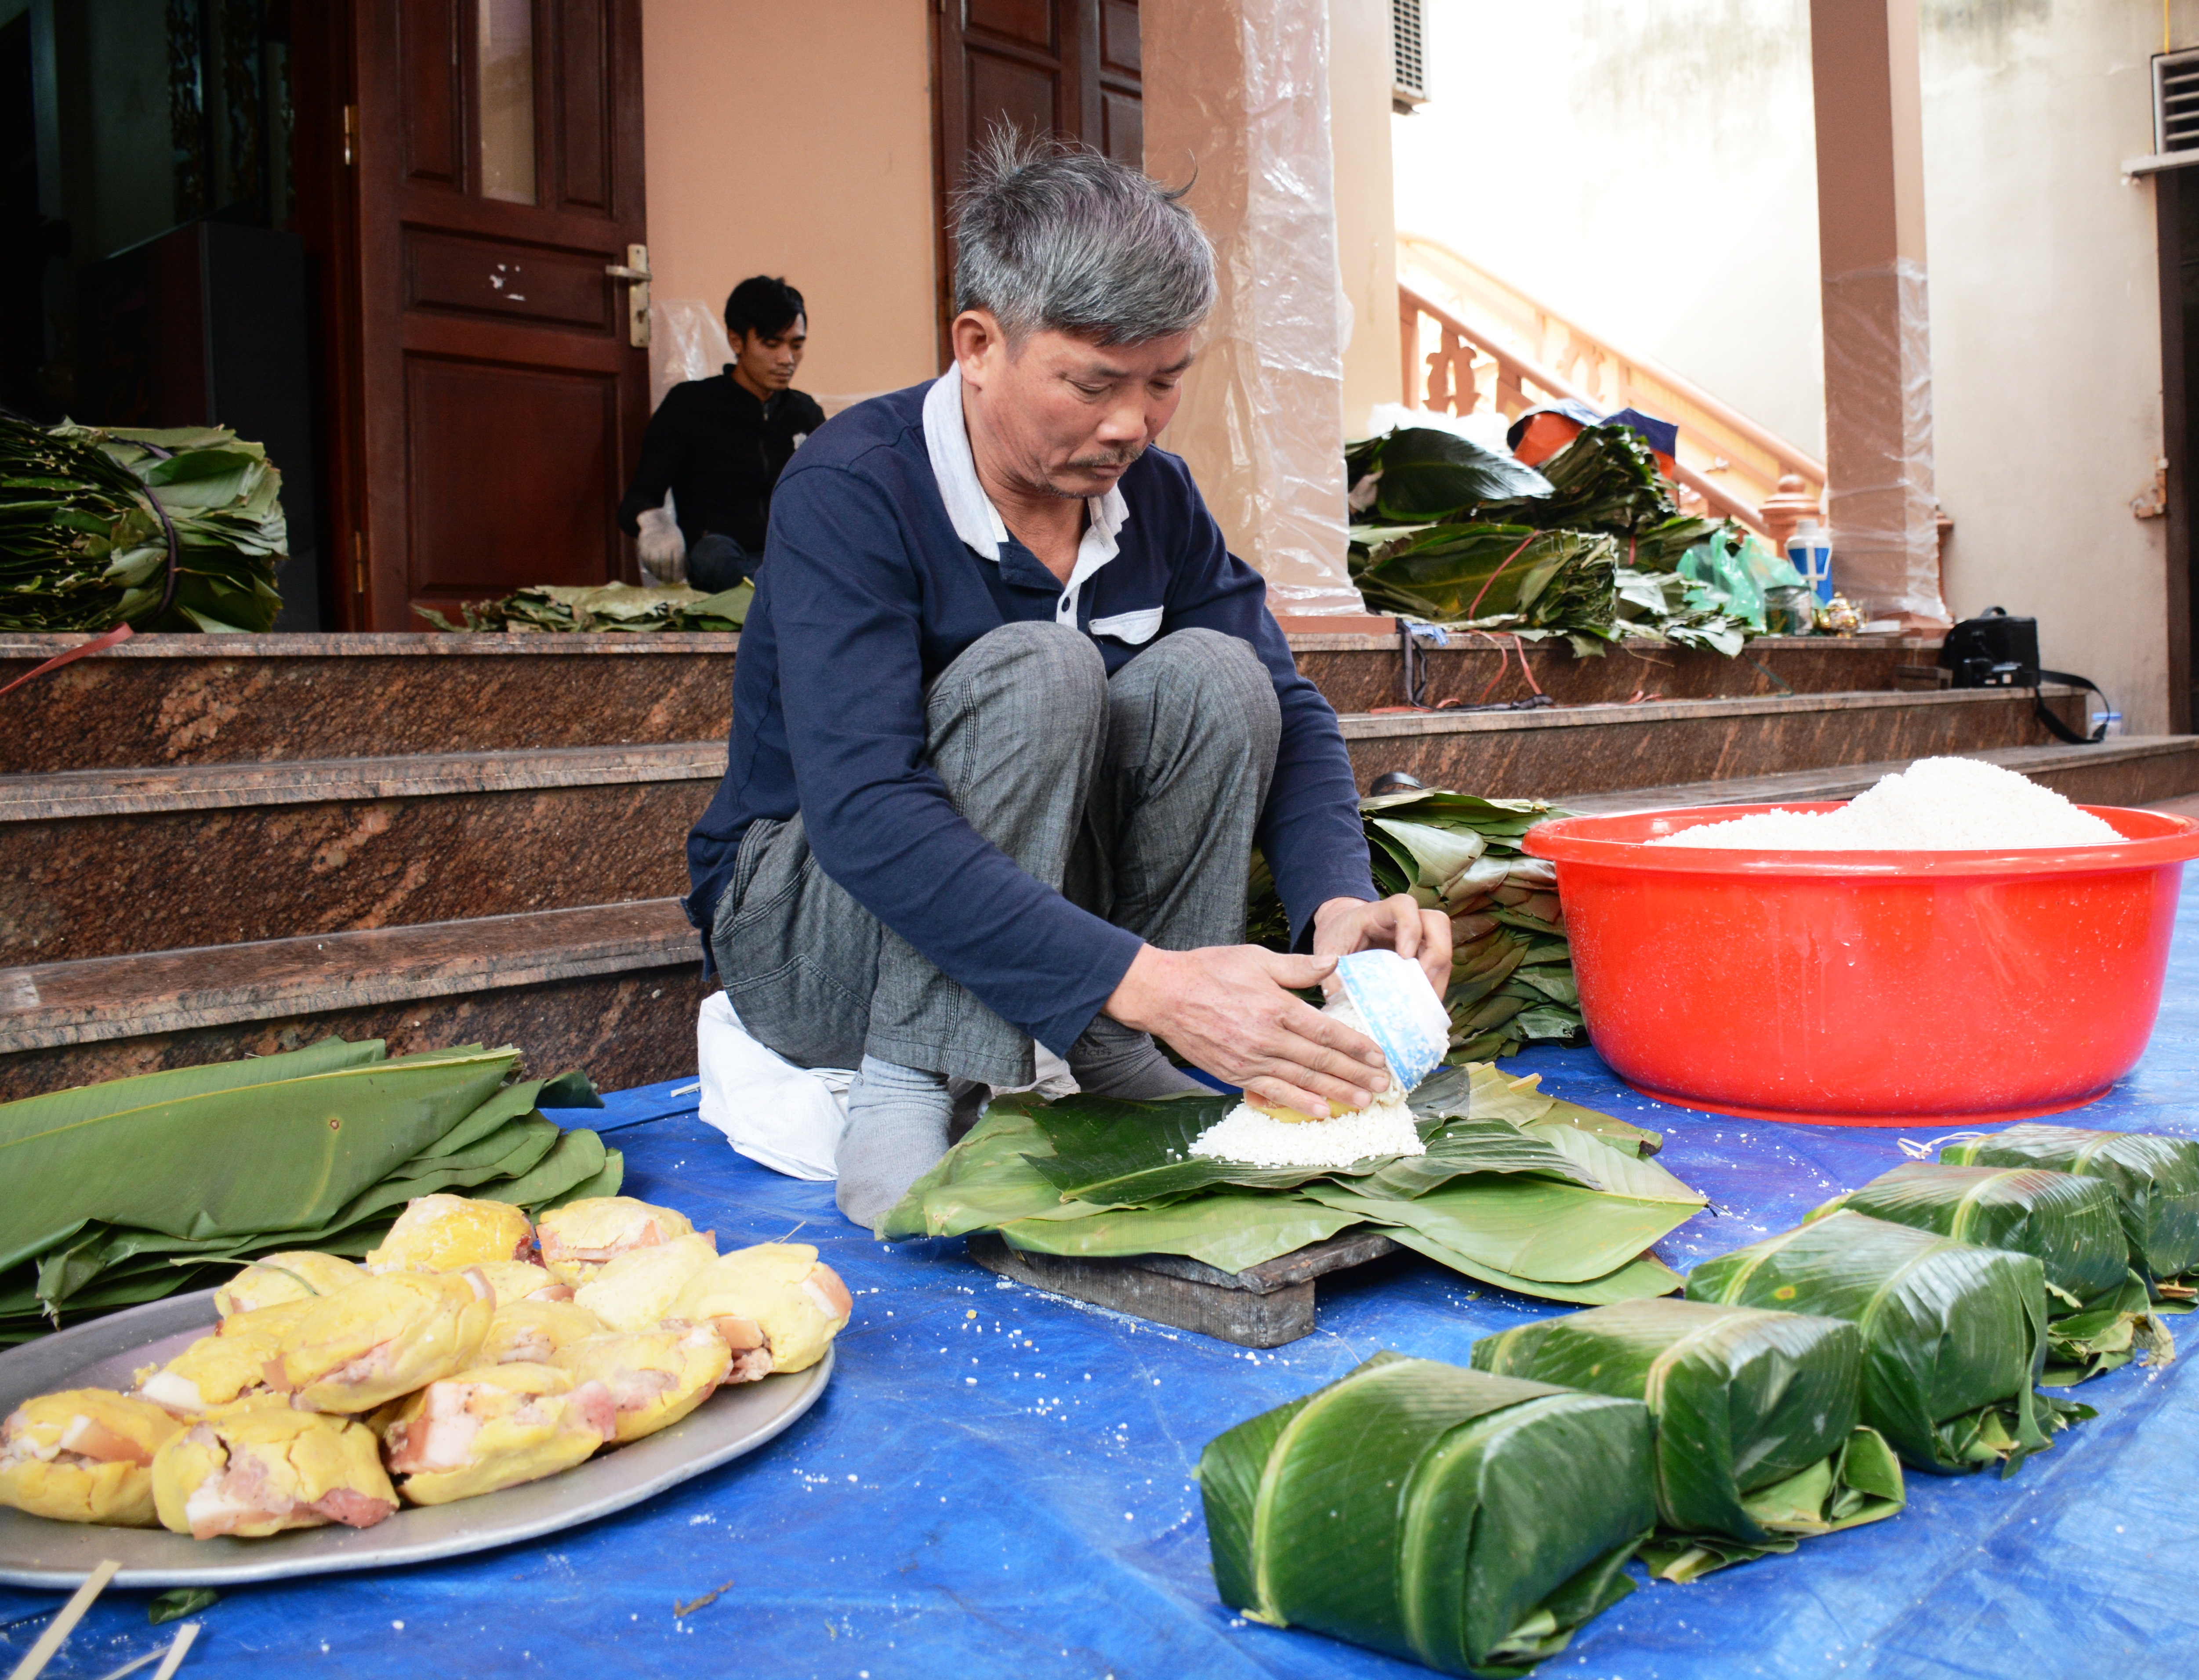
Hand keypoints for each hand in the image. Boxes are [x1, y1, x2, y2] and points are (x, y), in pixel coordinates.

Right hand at [1102, 943, 1389, 1117]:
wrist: (1163, 994)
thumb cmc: (1209, 970)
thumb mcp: (1255, 957)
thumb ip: (1297, 966)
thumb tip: (1335, 963)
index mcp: (1276, 1006)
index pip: (1327, 1030)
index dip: (1356, 1045)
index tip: (1378, 1055)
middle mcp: (1267, 1037)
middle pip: (1321, 1060)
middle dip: (1355, 1074)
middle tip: (1383, 1086)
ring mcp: (1250, 1060)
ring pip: (1302, 1080)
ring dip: (1336, 1092)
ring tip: (1363, 1101)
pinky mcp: (1234, 1074)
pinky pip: (1273, 1093)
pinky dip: (1298, 1103)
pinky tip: (1320, 1111)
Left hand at [1312, 894, 1452, 999]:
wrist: (1342, 931)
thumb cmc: (1336, 937)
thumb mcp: (1326, 949)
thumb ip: (1326, 968)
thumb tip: (1338, 998)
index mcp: (1377, 913)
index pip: (1404, 905)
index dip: (1410, 927)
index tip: (1404, 956)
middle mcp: (1405, 920)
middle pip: (1437, 923)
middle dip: (1435, 955)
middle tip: (1421, 986)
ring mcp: (1418, 937)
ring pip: (1443, 947)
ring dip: (1438, 977)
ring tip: (1423, 1004)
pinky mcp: (1422, 955)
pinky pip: (1439, 967)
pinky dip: (1435, 987)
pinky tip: (1422, 1007)